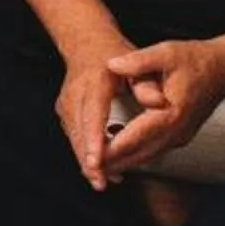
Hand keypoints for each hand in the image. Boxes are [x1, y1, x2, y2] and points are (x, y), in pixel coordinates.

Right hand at [54, 45, 136, 191]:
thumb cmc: (114, 54)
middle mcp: (75, 94)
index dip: (95, 139)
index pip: (93, 114)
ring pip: (74, 137)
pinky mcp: (65, 112)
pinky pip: (74, 136)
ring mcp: (67, 103)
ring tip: (102, 181)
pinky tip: (98, 168)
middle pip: (79, 131)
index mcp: (94, 82)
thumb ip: (147, 83)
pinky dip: (84, 153)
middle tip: (101, 182)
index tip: (97, 160)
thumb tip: (159, 103)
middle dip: (88, 159)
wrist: (86, 43)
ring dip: (86, 160)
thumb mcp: (137, 62)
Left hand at [98, 38, 224, 176]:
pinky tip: (116, 156)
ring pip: (146, 157)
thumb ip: (138, 60)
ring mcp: (180, 136)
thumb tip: (111, 64)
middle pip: (139, 154)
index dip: (111, 148)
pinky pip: (153, 151)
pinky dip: (134, 156)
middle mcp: (177, 131)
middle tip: (86, 169)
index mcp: (171, 113)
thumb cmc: (196, 58)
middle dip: (112, 163)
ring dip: (122, 163)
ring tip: (96, 167)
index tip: (90, 156)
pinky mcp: (180, 136)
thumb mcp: (166, 52)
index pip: (135, 137)